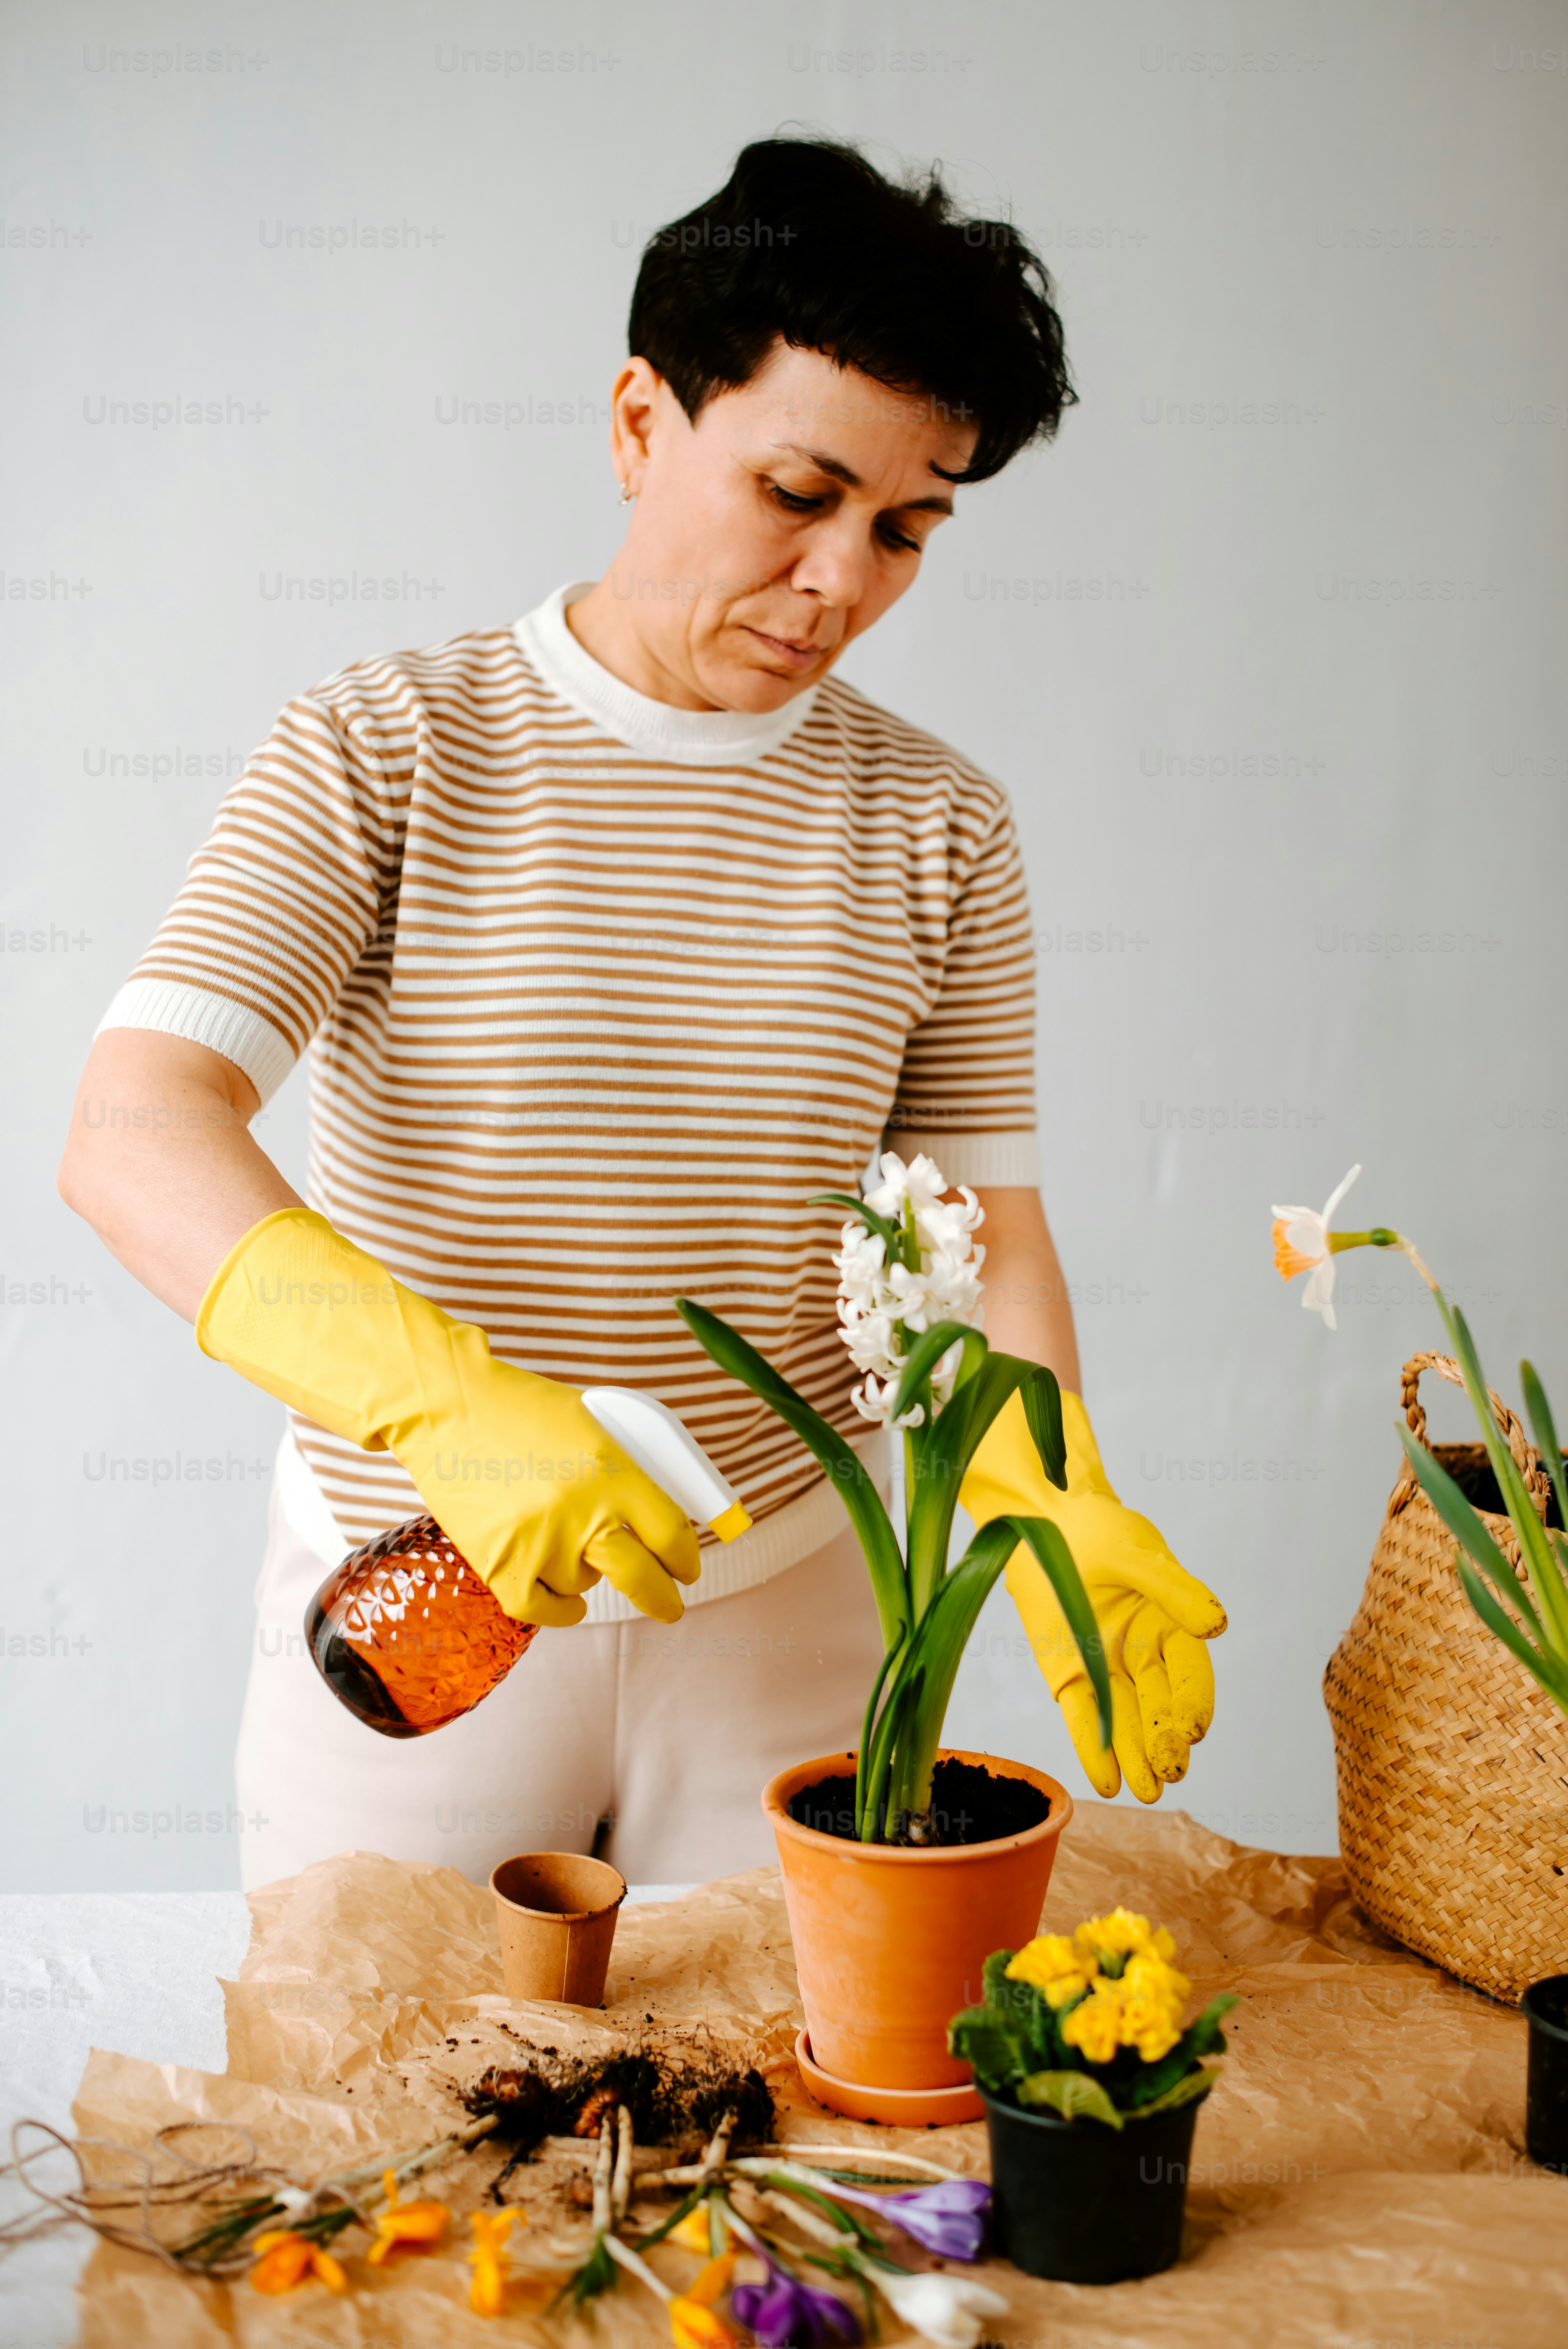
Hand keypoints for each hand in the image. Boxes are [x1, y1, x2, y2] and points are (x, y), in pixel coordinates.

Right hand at [198, 1209, 699, 1625]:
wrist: (444, 1406)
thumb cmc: (519, 1409)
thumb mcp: (593, 1422)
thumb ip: (628, 1468)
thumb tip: (661, 1514)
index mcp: (613, 1470)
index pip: (671, 1534)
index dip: (687, 1558)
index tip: (687, 1568)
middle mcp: (582, 1512)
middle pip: (644, 1578)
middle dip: (664, 1599)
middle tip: (671, 1605)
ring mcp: (540, 1544)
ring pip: (586, 1587)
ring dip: (588, 1574)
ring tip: (564, 1538)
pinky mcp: (500, 1566)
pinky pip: (544, 1611)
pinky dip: (561, 1610)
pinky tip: (568, 1600)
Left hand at [960, 1388, 1224, 1800]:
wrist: (1036, 1519)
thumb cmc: (1093, 1526)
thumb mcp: (1134, 1551)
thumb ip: (1172, 1587)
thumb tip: (1215, 1626)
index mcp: (1169, 1621)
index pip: (1191, 1671)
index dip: (1193, 1702)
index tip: (1194, 1730)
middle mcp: (1141, 1651)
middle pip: (1160, 1703)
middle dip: (1165, 1739)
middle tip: (1170, 1772)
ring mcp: (1104, 1665)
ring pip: (1126, 1719)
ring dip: (1136, 1755)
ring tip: (1146, 1791)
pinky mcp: (1069, 1673)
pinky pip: (1083, 1715)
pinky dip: (1093, 1746)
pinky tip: (1105, 1780)